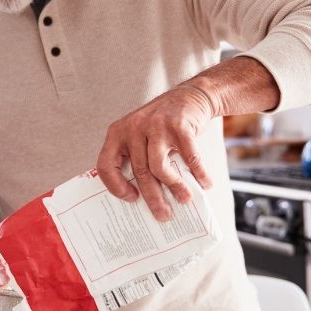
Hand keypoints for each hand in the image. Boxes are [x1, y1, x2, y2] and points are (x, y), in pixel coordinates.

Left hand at [96, 83, 215, 220]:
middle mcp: (134, 128)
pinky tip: (204, 183)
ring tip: (184, 200)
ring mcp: (156, 126)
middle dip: (152, 198)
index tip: (131, 199)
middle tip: (163, 214)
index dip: (115, 186)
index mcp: (118, 133)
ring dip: (174, 187)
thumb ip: (136, 158)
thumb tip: (143, 198)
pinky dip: (198, 173)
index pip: (106, 164)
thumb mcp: (140, 134)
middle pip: (139, 172)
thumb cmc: (163, 124)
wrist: (190, 96)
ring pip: (159, 167)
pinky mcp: (179, 126)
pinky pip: (188, 157)